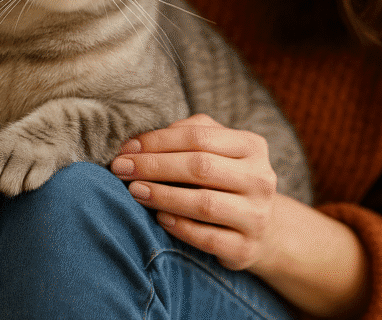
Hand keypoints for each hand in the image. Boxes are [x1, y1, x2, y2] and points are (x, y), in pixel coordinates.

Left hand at [109, 114, 278, 270]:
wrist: (260, 225)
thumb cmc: (224, 177)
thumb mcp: (215, 147)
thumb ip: (185, 133)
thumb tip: (139, 142)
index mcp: (251, 146)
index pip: (199, 136)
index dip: (158, 141)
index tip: (127, 148)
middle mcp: (260, 179)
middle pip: (201, 167)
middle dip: (154, 166)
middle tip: (121, 168)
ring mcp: (255, 215)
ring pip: (204, 203)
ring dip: (162, 196)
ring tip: (135, 191)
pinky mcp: (245, 248)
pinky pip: (206, 237)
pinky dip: (179, 227)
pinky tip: (159, 218)